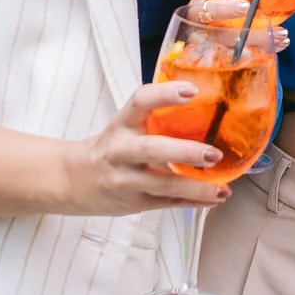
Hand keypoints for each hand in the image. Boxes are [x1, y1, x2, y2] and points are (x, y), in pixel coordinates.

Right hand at [64, 82, 231, 215]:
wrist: (72, 180)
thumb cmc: (109, 147)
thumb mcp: (124, 125)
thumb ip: (154, 116)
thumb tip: (203, 103)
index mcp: (121, 124)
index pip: (140, 102)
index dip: (165, 94)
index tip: (191, 91)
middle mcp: (121, 151)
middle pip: (152, 150)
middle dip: (185, 152)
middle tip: (213, 154)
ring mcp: (126, 180)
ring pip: (163, 185)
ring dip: (196, 188)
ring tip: (221, 188)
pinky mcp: (134, 202)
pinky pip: (167, 203)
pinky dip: (194, 201)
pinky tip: (215, 197)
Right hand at [171, 0, 290, 52]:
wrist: (257, 21)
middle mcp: (201, 14)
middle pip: (199, 12)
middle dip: (221, 9)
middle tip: (245, 7)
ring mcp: (211, 36)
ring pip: (221, 38)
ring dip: (249, 35)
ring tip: (276, 32)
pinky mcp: (227, 52)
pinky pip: (239, 53)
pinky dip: (263, 49)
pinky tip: (281, 43)